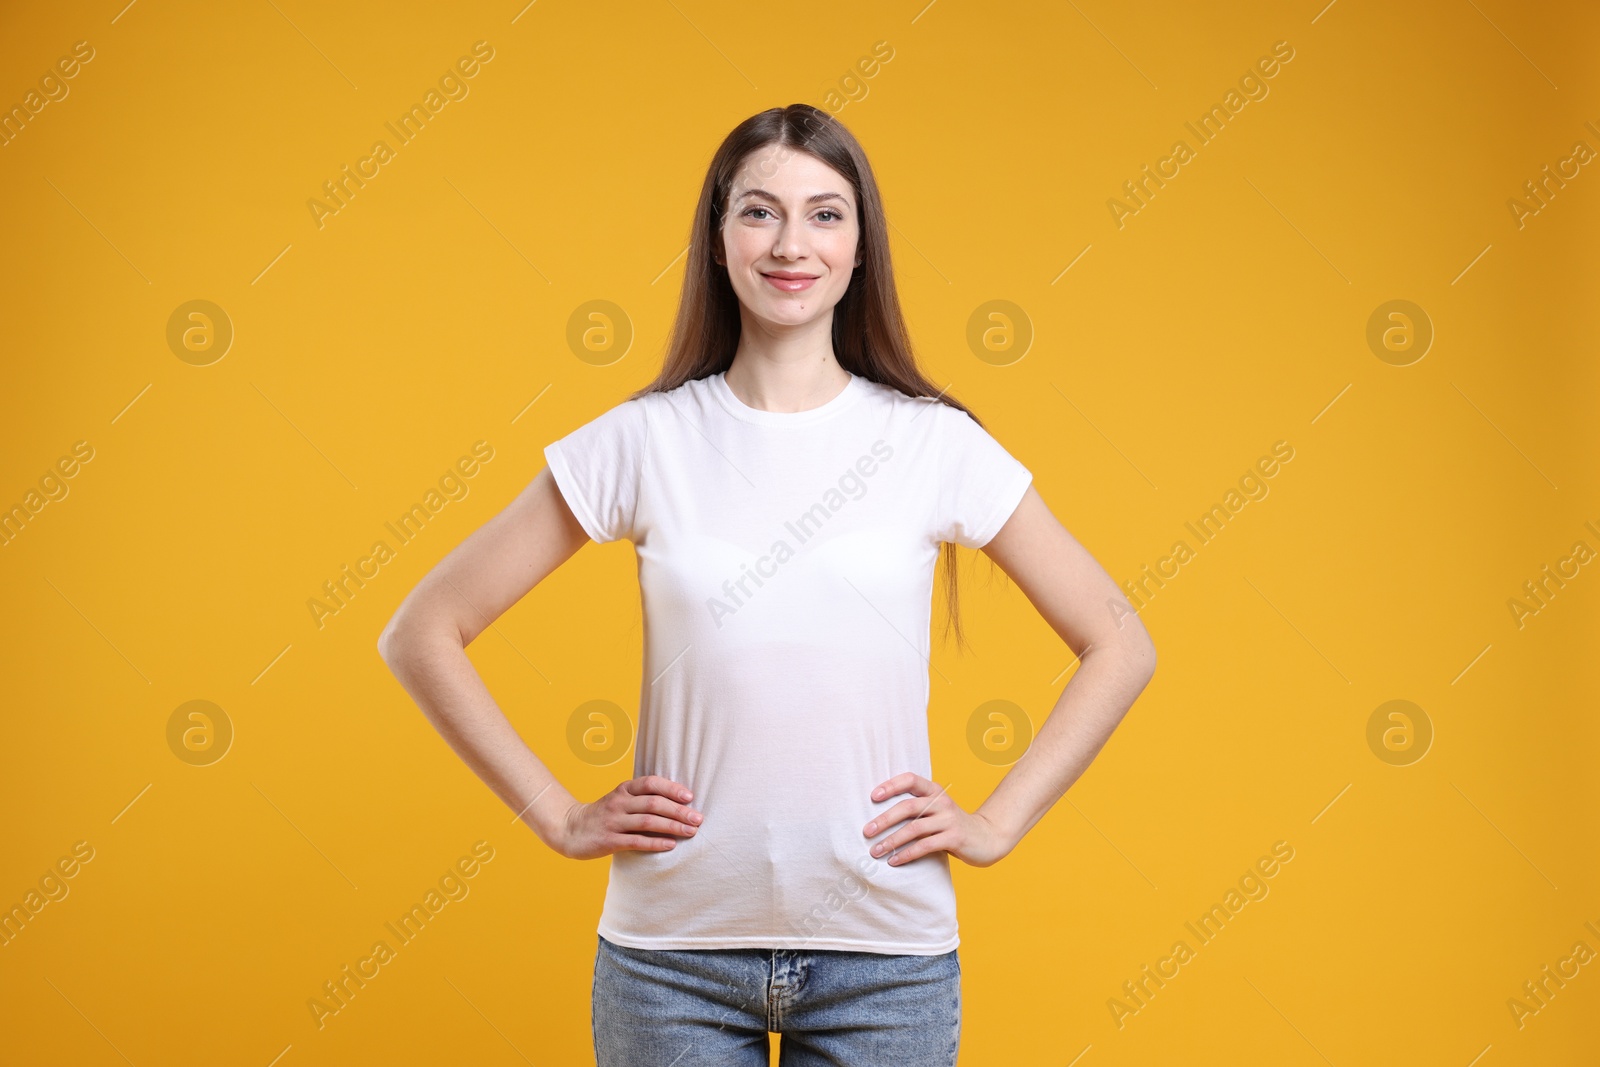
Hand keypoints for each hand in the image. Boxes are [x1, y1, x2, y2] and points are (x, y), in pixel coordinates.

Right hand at [555, 775, 703, 859]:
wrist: (569, 829)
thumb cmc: (604, 815)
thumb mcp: (620, 799)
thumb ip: (642, 798)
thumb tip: (678, 802)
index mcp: (624, 789)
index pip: (651, 783)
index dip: (672, 788)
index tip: (690, 797)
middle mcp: (619, 802)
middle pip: (654, 803)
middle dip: (679, 811)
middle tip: (698, 819)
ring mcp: (613, 821)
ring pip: (648, 822)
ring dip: (673, 826)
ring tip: (691, 832)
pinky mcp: (609, 840)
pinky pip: (637, 841)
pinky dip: (656, 842)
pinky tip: (671, 845)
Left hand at [863, 773, 1013, 868]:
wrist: (987, 838)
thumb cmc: (952, 826)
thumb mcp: (936, 811)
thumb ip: (916, 809)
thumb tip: (878, 818)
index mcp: (935, 791)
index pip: (910, 780)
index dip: (891, 785)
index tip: (872, 797)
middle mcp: (942, 802)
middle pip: (908, 807)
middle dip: (884, 819)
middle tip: (867, 831)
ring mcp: (949, 820)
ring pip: (914, 828)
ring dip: (891, 841)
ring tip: (876, 851)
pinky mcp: (954, 838)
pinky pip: (925, 846)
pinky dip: (907, 854)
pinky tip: (894, 861)